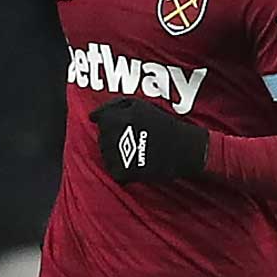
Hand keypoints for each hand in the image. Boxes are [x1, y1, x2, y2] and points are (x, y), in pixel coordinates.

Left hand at [89, 98, 208, 184]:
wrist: (185, 148)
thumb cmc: (163, 125)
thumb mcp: (141, 105)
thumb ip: (115, 106)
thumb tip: (92, 117)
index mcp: (120, 116)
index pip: (99, 117)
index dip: (107, 121)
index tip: (118, 125)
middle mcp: (118, 133)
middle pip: (102, 137)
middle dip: (114, 137)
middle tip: (134, 139)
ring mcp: (120, 153)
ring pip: (105, 155)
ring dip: (117, 153)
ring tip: (136, 151)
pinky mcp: (126, 171)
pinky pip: (113, 171)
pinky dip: (122, 169)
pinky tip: (136, 163)